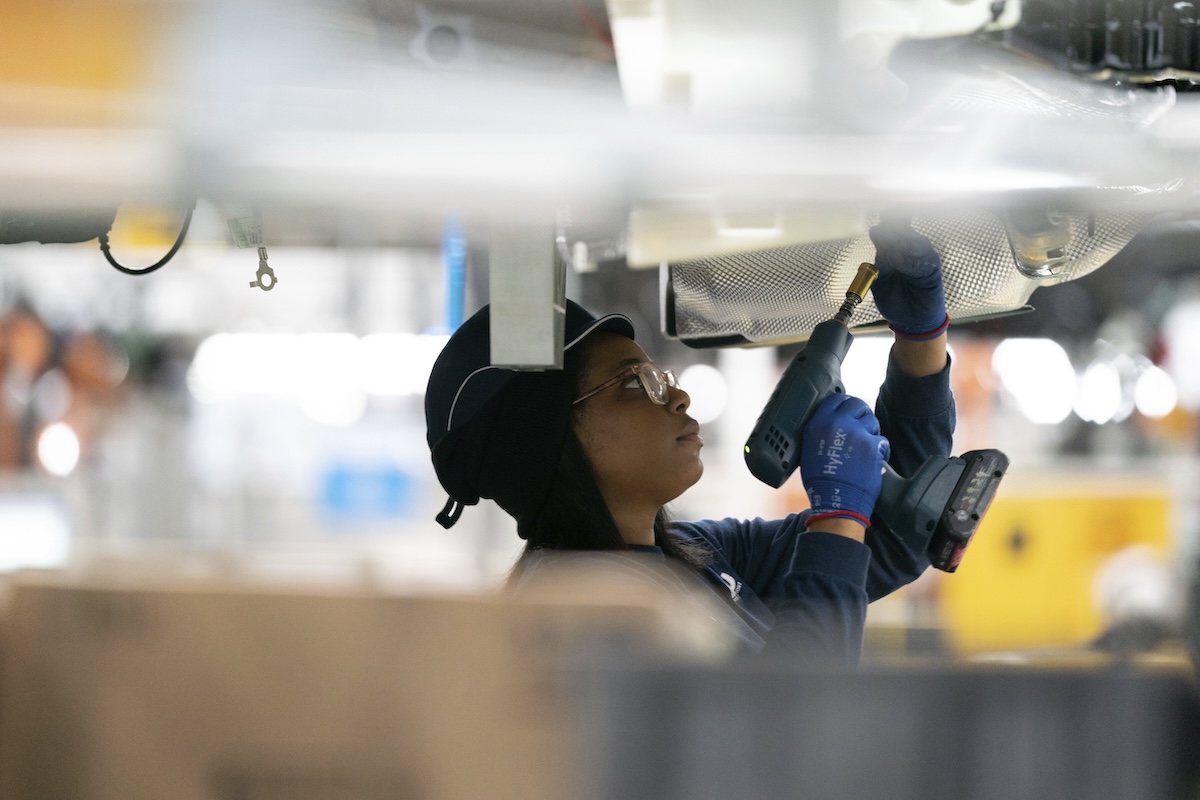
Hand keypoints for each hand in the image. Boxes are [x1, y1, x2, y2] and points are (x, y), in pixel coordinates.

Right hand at [800, 394, 889, 528]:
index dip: (843, 404)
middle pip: (856, 404)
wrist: (837, 500)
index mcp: (818, 424)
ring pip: (871, 420)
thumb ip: (820, 432)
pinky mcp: (873, 444)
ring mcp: (857, 432)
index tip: (847, 410)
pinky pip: (882, 439)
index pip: (835, 400)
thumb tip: (830, 423)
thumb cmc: (821, 481)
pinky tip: (872, 459)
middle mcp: (837, 423)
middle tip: (860, 426)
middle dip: (861, 414)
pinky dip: (879, 448)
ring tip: (865, 445)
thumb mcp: (809, 451)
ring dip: (871, 430)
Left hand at [868, 213, 947, 338]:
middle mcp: (908, 249)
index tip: (881, 205)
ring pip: (914, 241)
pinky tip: (908, 261)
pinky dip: (914, 259)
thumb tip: (878, 233)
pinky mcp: (932, 269)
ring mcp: (922, 257)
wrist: (909, 321)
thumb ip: (881, 258)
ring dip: (902, 242)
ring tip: (892, 251)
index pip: (889, 227)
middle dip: (894, 223)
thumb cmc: (895, 299)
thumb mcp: (880, 279)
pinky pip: (925, 259)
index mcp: (892, 249)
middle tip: (888, 218)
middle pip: (903, 228)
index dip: (887, 216)